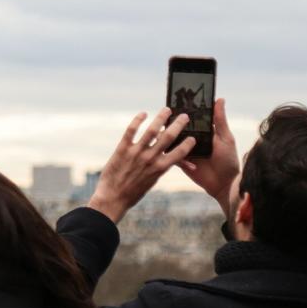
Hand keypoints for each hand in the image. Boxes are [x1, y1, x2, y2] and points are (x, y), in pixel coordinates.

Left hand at [88, 107, 194, 222]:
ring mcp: (136, 153)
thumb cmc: (134, 190)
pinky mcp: (122, 149)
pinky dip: (137, 120)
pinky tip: (143, 113)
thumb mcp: (153, 180)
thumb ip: (163, 168)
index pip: (180, 153)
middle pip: (168, 138)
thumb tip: (179, 165)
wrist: (113, 197)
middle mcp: (150, 159)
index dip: (188, 143)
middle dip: (178, 125)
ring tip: (167, 110)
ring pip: (151, 131)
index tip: (193, 136)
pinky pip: (131, 131)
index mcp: (160, 168)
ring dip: (160, 119)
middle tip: (184, 116)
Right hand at [179, 98, 239, 217]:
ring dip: (171, 140)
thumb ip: (220, 120)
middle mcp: (191, 139)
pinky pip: (173, 156)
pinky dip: (181, 159)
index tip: (177, 101)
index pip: (190, 118)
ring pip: (171, 141)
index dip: (183, 110)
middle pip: (177, 128)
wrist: (225, 183)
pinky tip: (193, 165)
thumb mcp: (226, 138)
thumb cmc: (228, 160)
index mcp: (202, 131)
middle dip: (173, 124)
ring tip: (174, 140)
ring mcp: (184, 150)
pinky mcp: (180, 161)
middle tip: (170, 119)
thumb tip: (219, 99)